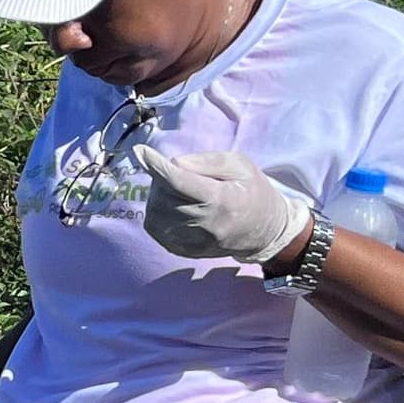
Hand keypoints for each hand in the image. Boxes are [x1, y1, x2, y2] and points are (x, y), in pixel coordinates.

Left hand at [136, 146, 314, 268]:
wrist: (264, 232)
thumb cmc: (252, 192)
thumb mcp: (240, 166)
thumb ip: (207, 161)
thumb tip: (172, 162)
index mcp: (223, 200)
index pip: (180, 181)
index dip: (157, 165)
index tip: (139, 151)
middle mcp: (206, 224)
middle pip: (165, 195)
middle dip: (164, 178)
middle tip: (182, 173)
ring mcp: (193, 242)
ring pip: (156, 212)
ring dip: (160, 196)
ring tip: (182, 192)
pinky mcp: (183, 251)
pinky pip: (155, 227)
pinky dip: (158, 212)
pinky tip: (177, 206)